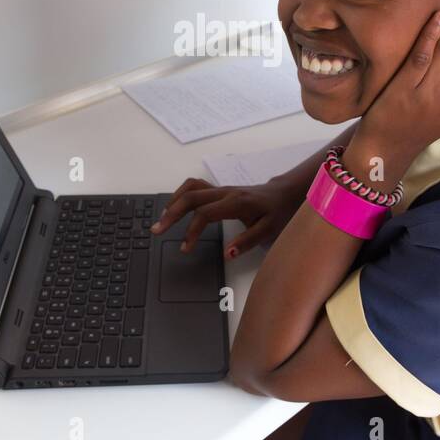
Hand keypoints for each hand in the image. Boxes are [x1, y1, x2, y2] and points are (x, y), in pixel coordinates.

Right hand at [150, 176, 305, 258]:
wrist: (283, 193)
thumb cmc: (276, 213)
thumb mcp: (269, 230)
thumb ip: (248, 241)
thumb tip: (227, 253)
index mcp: (236, 202)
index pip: (204, 214)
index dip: (191, 231)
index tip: (185, 249)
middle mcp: (225, 192)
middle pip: (191, 197)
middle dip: (171, 213)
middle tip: (157, 230)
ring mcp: (220, 188)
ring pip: (190, 187)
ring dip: (173, 201)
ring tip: (163, 218)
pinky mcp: (218, 189)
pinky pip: (194, 186)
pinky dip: (181, 195)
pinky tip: (175, 208)